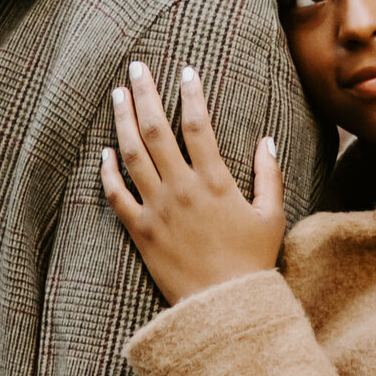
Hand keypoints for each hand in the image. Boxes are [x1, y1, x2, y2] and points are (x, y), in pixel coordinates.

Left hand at [100, 58, 285, 305]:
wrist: (224, 307)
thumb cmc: (252, 263)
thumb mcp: (272, 217)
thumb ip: (269, 176)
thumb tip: (266, 141)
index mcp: (215, 182)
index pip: (199, 126)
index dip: (191, 95)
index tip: (186, 71)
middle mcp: (182, 190)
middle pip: (157, 130)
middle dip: (145, 94)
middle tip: (136, 68)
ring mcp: (157, 210)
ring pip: (132, 155)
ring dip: (122, 121)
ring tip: (117, 95)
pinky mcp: (141, 232)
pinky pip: (116, 196)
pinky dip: (107, 172)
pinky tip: (103, 152)